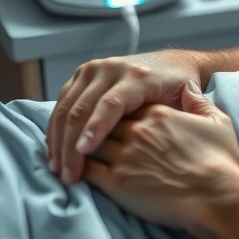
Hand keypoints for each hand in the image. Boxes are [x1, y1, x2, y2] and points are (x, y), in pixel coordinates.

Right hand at [47, 49, 203, 185]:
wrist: (174, 64)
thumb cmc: (180, 91)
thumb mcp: (183, 102)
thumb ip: (169, 119)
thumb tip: (157, 140)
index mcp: (138, 76)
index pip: (110, 104)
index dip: (96, 129)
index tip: (84, 153)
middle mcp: (112, 69)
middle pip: (83, 108)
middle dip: (70, 144)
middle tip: (67, 175)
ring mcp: (94, 70)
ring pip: (67, 106)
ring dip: (58, 140)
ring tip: (58, 169)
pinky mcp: (82, 74)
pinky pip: (63, 102)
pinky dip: (56, 128)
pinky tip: (56, 151)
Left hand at [81, 82, 238, 230]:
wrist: (217, 196)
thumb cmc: (221, 162)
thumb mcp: (218, 123)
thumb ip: (200, 103)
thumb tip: (191, 90)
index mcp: (158, 114)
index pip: (123, 107)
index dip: (114, 115)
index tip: (110, 122)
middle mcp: (137, 130)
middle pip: (100, 123)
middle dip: (89, 129)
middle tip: (79, 136)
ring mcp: (124, 156)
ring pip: (87, 144)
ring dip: (77, 148)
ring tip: (70, 155)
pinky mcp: (117, 182)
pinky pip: (87, 169)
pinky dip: (77, 168)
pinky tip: (73, 172)